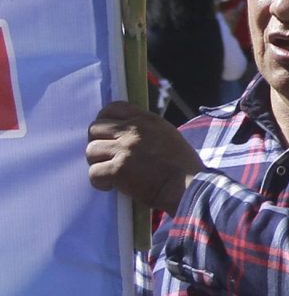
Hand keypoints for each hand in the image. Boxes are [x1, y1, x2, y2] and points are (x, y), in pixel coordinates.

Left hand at [86, 101, 200, 212]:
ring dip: (98, 163)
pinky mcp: (118, 169)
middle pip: (95, 128)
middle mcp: (133, 131)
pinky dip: (100, 182)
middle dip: (98, 143)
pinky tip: (113, 186)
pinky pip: (94, 172)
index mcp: (147, 120)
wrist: (188, 187)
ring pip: (91, 150)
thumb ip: (145, 130)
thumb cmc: (182, 166)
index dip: (105, 121)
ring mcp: (124, 149)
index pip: (113, 108)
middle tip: (108, 157)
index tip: (107, 135)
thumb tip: (123, 133)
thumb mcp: (167, 136)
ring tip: (112, 173)